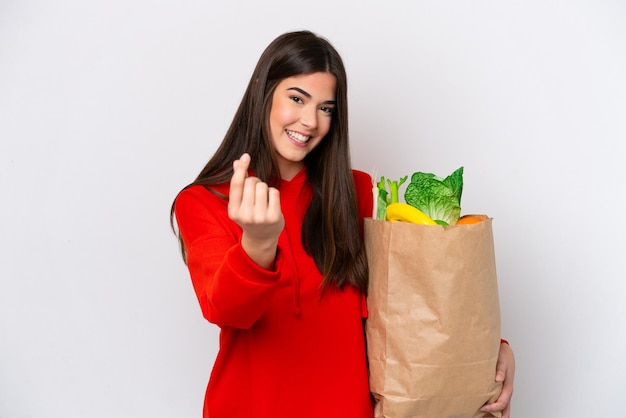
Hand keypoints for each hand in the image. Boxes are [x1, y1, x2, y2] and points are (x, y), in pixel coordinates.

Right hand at [228, 153, 283, 267]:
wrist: (261, 238)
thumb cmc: (250, 216)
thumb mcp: (240, 203)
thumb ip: (238, 183)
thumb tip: (238, 161)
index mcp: (233, 211)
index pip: (237, 184)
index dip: (241, 168)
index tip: (246, 157)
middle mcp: (245, 216)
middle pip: (251, 182)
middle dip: (255, 182)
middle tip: (256, 192)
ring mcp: (260, 217)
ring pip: (263, 186)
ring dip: (264, 188)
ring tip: (262, 198)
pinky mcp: (273, 217)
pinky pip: (274, 192)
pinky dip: (273, 193)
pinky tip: (270, 203)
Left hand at [481, 341, 514, 416]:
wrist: (505, 350)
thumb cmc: (503, 356)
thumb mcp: (502, 361)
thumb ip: (500, 370)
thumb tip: (498, 379)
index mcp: (508, 387)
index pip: (502, 403)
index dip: (493, 408)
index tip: (482, 408)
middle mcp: (507, 391)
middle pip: (504, 409)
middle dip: (497, 416)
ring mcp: (505, 390)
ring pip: (503, 407)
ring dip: (496, 414)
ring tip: (485, 417)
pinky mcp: (501, 388)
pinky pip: (499, 400)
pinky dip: (495, 408)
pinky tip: (486, 409)